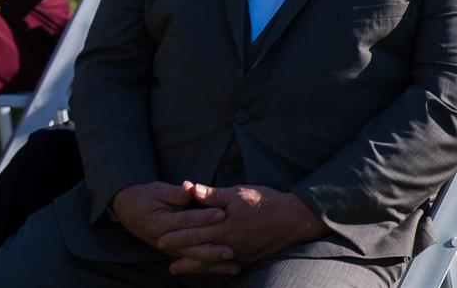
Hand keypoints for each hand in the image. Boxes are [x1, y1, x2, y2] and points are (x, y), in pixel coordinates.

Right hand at [111, 182, 226, 267]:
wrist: (127, 210)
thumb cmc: (144, 197)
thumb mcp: (157, 190)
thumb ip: (175, 192)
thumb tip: (191, 187)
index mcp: (160, 222)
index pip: (186, 220)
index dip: (204, 216)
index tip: (222, 212)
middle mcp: (165, 240)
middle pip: (192, 246)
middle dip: (212, 249)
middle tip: (231, 249)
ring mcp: (170, 249)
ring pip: (195, 259)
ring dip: (215, 264)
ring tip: (234, 266)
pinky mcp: (176, 253)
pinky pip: (195, 262)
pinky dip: (212, 267)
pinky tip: (228, 269)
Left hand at [157, 182, 327, 272]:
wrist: (296, 218)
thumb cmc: (266, 202)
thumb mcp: (238, 193)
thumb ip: (213, 195)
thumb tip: (190, 188)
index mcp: (226, 226)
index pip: (196, 232)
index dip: (177, 235)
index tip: (160, 237)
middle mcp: (233, 243)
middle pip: (201, 249)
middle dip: (180, 252)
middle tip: (162, 254)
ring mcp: (242, 253)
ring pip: (213, 260)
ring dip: (195, 264)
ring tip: (178, 267)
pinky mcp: (251, 257)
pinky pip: (227, 263)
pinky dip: (214, 266)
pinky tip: (206, 267)